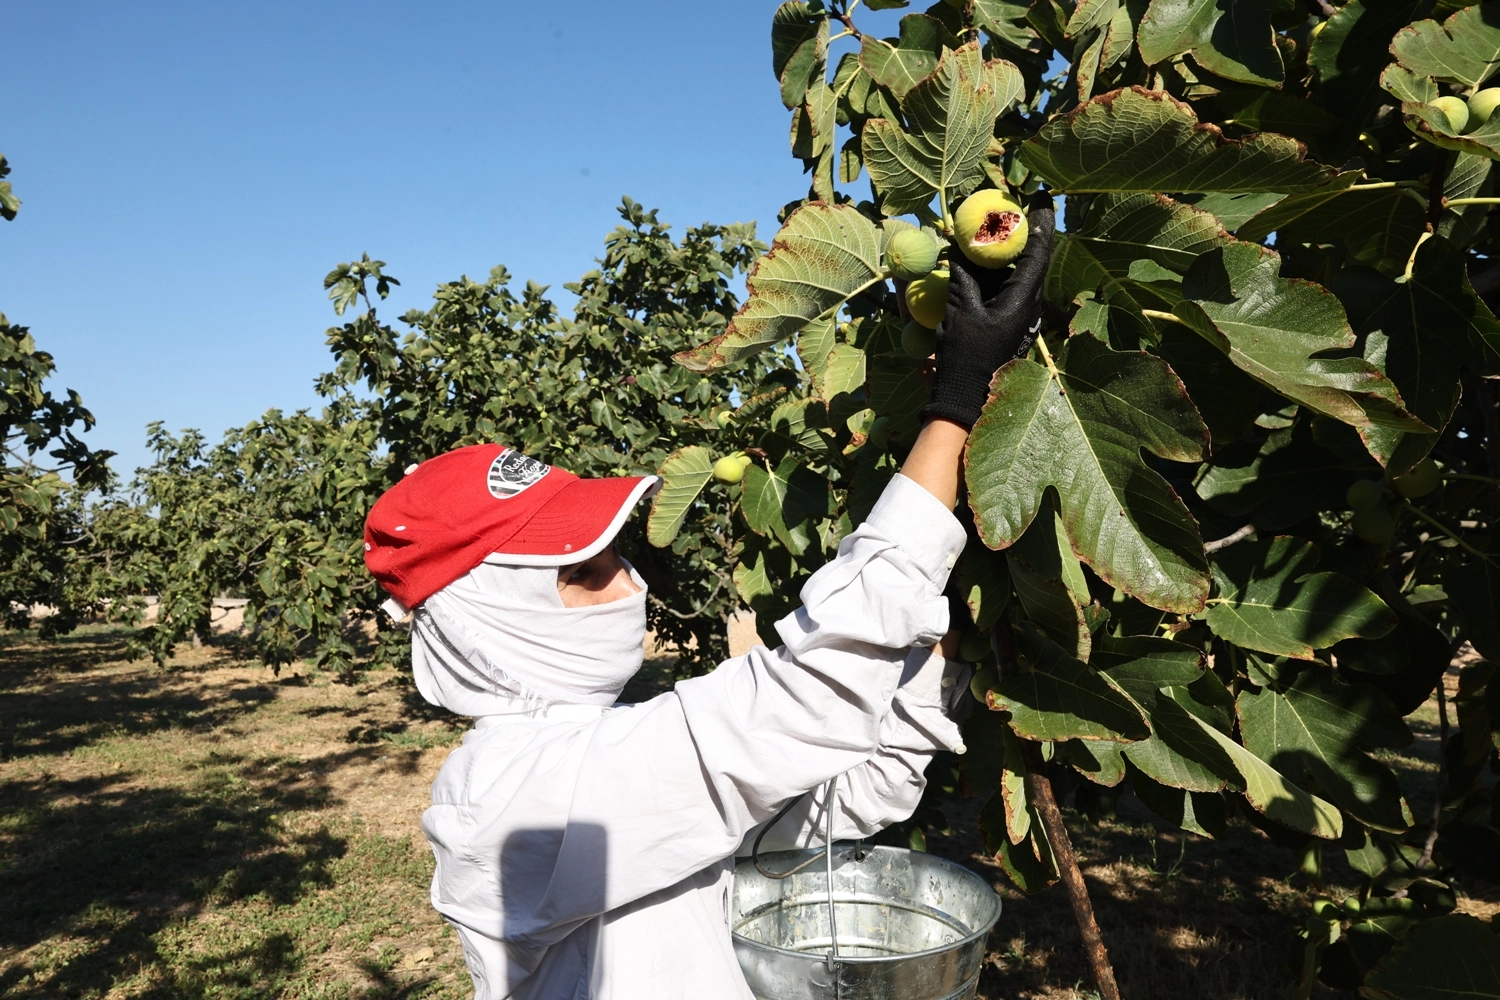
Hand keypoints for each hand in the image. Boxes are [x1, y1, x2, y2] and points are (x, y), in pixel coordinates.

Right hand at [920, 193, 1055, 428]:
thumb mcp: (960, 311)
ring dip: (1002, 253)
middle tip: (1007, 206)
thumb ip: (962, 275)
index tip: (1040, 194)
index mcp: (1024, 298)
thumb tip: (958, 245)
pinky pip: (1005, 289)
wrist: (966, 399)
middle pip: (1030, 256)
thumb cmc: (965, 356)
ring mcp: (1020, 315)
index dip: (1040, 219)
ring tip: (986, 230)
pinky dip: (993, 273)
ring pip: (1017, 272)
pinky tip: (975, 264)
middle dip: (1019, 230)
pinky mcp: (1009, 323)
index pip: (1039, 249)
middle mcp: (1029, 304)